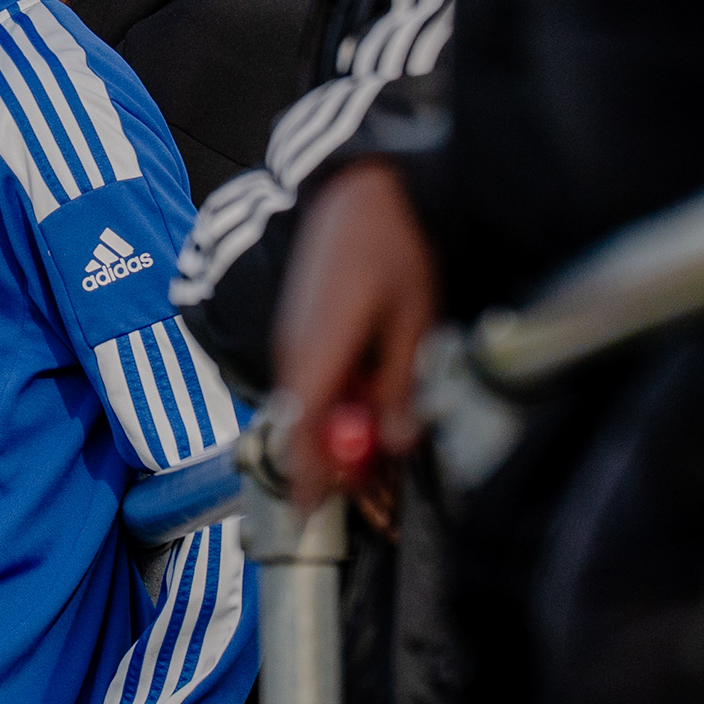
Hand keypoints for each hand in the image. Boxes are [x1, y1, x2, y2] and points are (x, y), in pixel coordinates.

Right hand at [272, 161, 439, 511]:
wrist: (358, 191)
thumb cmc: (390, 246)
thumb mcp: (414, 320)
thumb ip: (400, 386)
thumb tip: (397, 442)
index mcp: (316, 351)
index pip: (299, 434)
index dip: (306, 479)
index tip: (317, 512)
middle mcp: (291, 350)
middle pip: (299, 429)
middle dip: (330, 464)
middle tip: (373, 486)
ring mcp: (289, 339)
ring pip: (302, 407)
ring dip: (334, 432)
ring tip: (382, 439)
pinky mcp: (296, 328)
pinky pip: (306, 381)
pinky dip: (331, 402)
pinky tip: (368, 396)